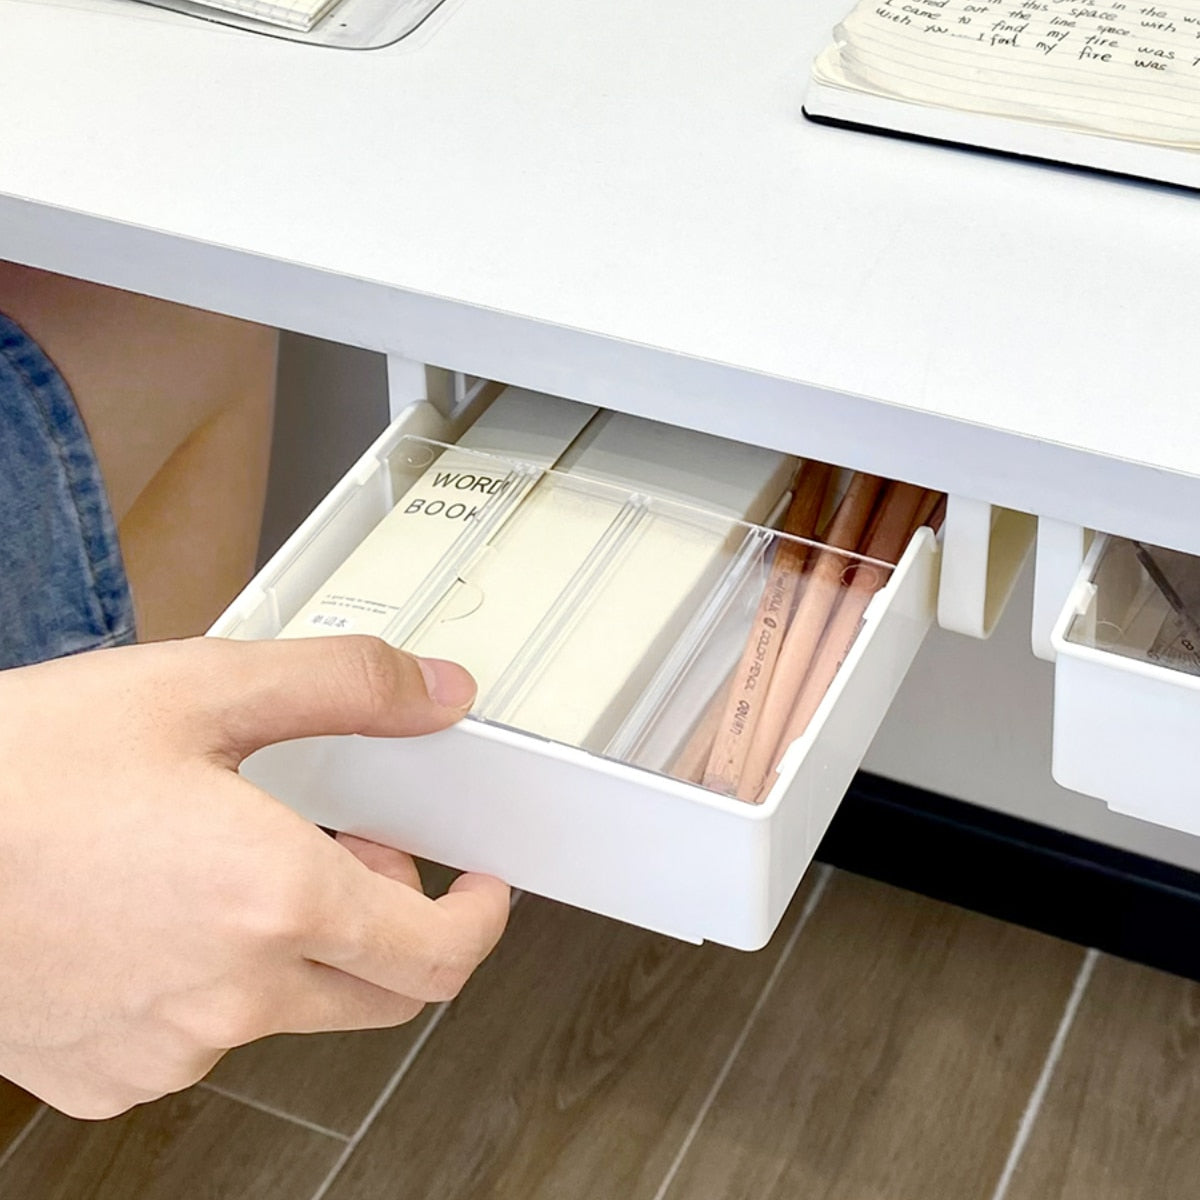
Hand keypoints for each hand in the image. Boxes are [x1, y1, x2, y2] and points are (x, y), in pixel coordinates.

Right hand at [0, 636, 509, 1118]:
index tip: (479, 891)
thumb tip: (437, 690)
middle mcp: (231, 997)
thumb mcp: (200, 689)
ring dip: (303, 946)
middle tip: (360, 854)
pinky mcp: (106, 1076)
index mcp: (273, 900)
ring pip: (292, 1012)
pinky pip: (208, 1038)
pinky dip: (223, 981)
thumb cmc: (19, 770)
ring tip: (242, 864)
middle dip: (399, 926)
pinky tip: (168, 914)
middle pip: (380, 993)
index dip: (479, 922)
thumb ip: (343, 685)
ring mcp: (167, 1050)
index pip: (438, 956)